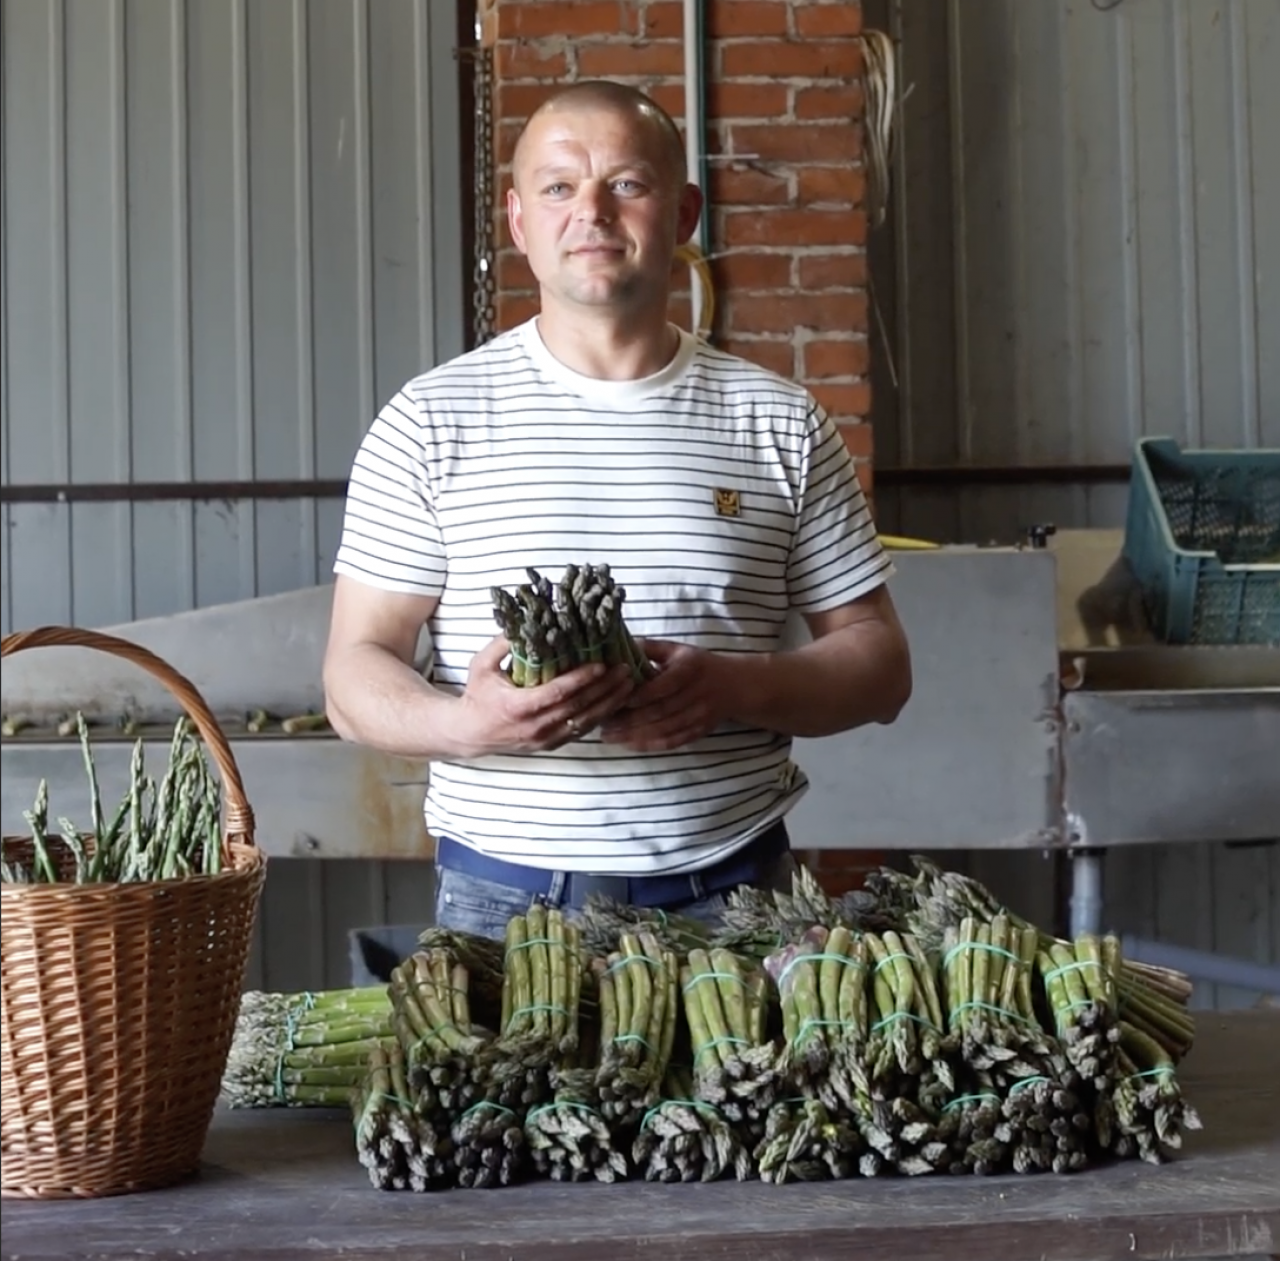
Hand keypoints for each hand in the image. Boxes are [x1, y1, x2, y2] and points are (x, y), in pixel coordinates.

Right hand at [453, 635, 635, 755]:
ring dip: (610, 703)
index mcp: (518, 707)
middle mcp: (535, 726)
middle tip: (626, 670)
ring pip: (585, 722)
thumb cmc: (478, 695)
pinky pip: (581, 731)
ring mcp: (545, 739)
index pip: (558, 693)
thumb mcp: (481, 665)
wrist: (470, 733)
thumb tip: (525, 619)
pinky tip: (616, 702)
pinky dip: (601, 717)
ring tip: (629, 684)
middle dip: (605, 688)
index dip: (581, 679)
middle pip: (578, 707)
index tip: (601, 665)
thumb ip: (501, 643)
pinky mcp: (551, 745)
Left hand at [598, 639, 733, 751]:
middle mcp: (697, 694)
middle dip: (630, 720)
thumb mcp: (677, 650)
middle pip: (661, 711)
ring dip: (634, 736)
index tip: (615, 699)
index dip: (640, 695)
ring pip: (664, 730)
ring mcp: (700, 716)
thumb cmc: (698, 665)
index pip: (664, 686)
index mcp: (691, 669)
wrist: (734, 686)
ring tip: (608, 736)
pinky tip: (629, 744)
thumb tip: (616, 648)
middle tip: (603, 723)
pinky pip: (673, 742)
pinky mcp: (699, 731)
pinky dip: (650, 745)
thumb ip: (649, 649)